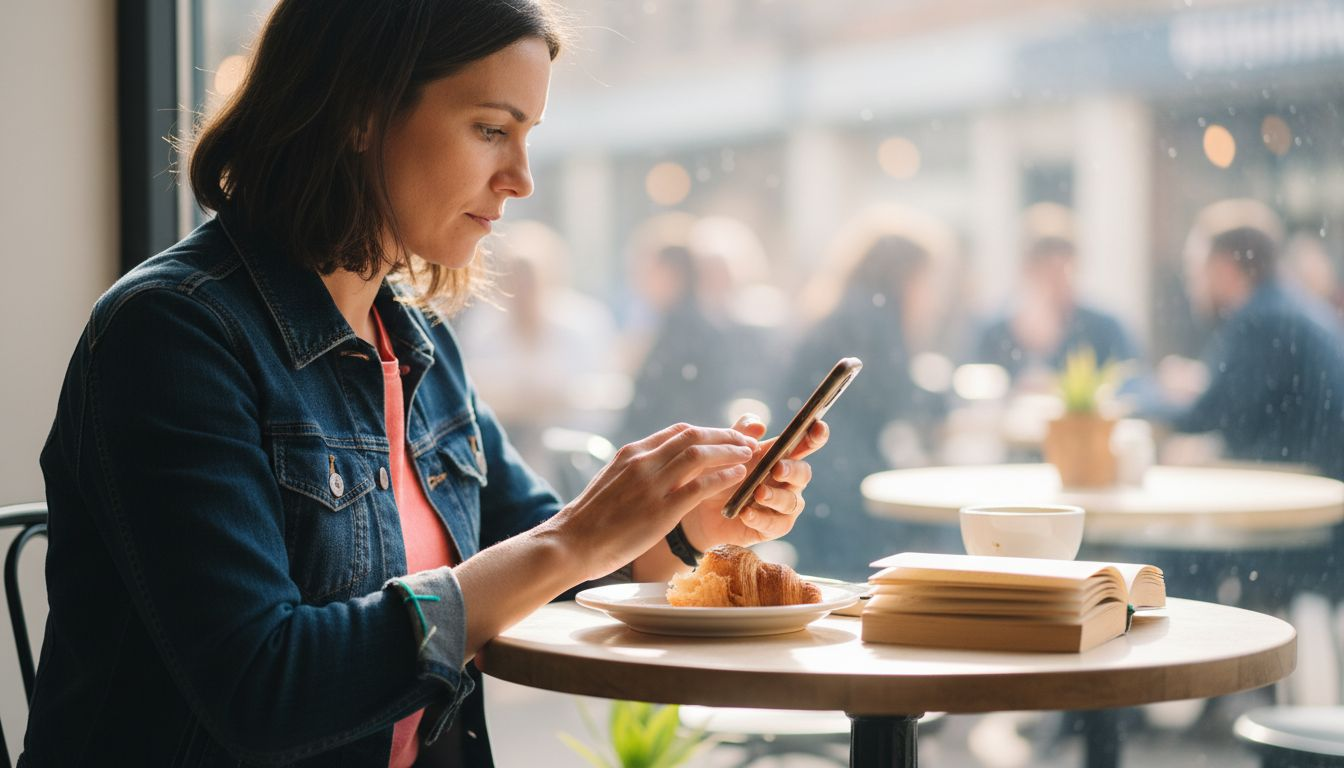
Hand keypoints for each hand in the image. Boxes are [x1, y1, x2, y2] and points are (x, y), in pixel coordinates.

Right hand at [547, 423, 756, 579]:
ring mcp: (652, 484)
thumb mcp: (613, 482)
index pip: (678, 431)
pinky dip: (724, 477)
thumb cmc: (591, 520)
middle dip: (725, 435)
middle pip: (694, 436)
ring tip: (749, 455)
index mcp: (632, 453)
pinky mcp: (661, 509)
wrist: (572, 542)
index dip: (707, 432)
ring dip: (729, 451)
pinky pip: (701, 485)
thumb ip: (636, 471)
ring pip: (700, 454)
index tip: (724, 437)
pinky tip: (738, 478)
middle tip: (745, 441)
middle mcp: (643, 461)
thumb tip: (656, 470)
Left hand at [681, 413, 828, 548]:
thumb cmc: (720, 473)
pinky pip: (775, 524)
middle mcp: (788, 480)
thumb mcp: (726, 450)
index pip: (805, 443)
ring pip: (792, 501)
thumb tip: (759, 426)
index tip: (819, 426)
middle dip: (793, 470)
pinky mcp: (772, 526)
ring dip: (776, 496)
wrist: (698, 506)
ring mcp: (783, 505)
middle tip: (777, 468)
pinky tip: (745, 513)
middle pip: (803, 473)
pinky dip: (760, 518)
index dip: (816, 435)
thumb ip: (740, 433)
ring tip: (759, 493)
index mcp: (781, 456)